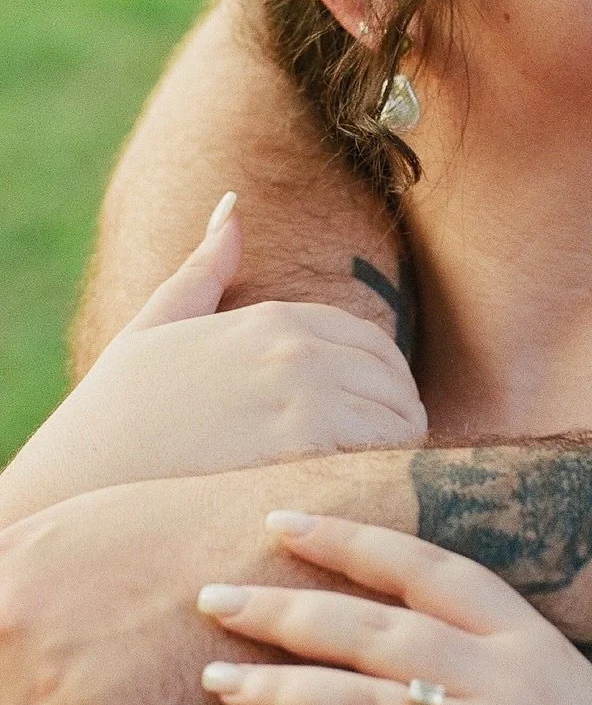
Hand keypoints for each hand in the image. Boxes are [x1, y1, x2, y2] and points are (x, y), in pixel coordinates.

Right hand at [0, 197, 425, 524]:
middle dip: (400, 416)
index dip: (385, 382)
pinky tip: (364, 502)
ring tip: (383, 486)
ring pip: (395, 419)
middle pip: (392, 379)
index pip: (371, 342)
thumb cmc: (115, 413)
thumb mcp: (158, 324)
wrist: (78, 485)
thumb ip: (204, 266)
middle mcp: (296, 347)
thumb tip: (231, 202)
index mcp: (275, 317)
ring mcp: (302, 394)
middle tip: (392, 459)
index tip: (382, 416)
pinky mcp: (301, 447)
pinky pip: (378, 455)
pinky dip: (386, 476)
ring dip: (400, 452)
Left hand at [195, 513, 591, 704]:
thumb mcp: (542, 671)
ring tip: (215, 678)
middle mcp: (504, 679)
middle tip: (212, 596)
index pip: (423, 568)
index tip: (278, 520)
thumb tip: (375, 610)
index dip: (349, 540)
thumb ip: (473, 638)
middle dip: (288, 609)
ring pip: (363, 703)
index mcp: (523, 633)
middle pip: (377, 630)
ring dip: (281, 688)